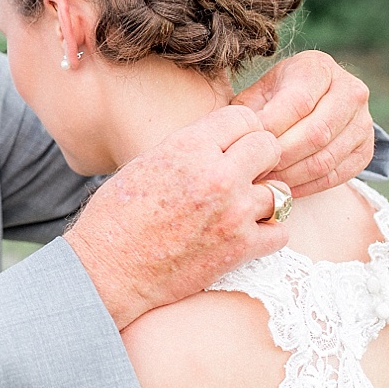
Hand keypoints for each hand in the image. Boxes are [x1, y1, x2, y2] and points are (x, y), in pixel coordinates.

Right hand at [65, 106, 286, 331]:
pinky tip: (246, 233)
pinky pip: (280, 232)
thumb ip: (191, 149)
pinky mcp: (240, 247)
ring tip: (241, 207)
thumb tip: (224, 142)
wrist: (108, 270)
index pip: (244, 117)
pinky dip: (267, 233)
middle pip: (268, 147)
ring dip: (263, 199)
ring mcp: (233, 211)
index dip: (240, 131)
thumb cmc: (117, 217)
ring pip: (279, 191)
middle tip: (243, 174)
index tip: (233, 146)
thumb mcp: (149, 163)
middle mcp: (216, 174)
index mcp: (188, 146)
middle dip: (258, 159)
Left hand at [232, 51, 373, 198]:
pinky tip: (285, 188)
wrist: (316, 100)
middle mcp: (350, 90)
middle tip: (256, 170)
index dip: (272, 128)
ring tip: (266, 182)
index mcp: (319, 68)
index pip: (299, 103)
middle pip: (316, 133)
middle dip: (281, 156)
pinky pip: (336, 176)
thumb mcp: (261, 90)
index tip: (249, 145)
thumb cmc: (278, 95)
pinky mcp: (365, 150)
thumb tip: (240, 136)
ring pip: (326, 158)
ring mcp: (363, 121)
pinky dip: (307, 187)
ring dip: (292, 176)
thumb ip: (249, 109)